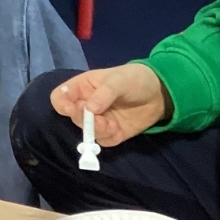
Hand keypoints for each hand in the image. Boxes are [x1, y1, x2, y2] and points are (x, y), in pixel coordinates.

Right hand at [49, 64, 167, 146]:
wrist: (159, 93)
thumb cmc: (134, 78)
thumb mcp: (119, 79)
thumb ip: (104, 93)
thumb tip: (89, 110)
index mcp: (82, 87)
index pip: (60, 97)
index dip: (61, 104)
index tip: (71, 109)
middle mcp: (86, 105)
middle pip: (73, 117)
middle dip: (83, 119)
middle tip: (98, 117)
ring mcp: (99, 121)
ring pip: (86, 132)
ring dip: (96, 131)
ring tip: (110, 125)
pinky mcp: (112, 133)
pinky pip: (103, 141)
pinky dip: (107, 138)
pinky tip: (117, 130)